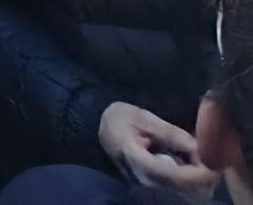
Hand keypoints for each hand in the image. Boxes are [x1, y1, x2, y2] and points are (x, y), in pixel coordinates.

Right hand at [99, 102, 217, 194]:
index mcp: (140, 163)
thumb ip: (169, 132)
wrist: (97, 128)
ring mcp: (151, 187)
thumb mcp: (140, 116)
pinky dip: (193, 177)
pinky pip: (183, 189)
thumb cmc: (117, 119)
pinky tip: (189, 160)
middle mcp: (147, 182)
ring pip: (189, 193)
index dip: (201, 171)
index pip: (178, 177)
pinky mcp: (155, 187)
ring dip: (200, 176)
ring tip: (198, 154)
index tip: (212, 156)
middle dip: (204, 173)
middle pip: (189, 190)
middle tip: (207, 152)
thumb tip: (198, 146)